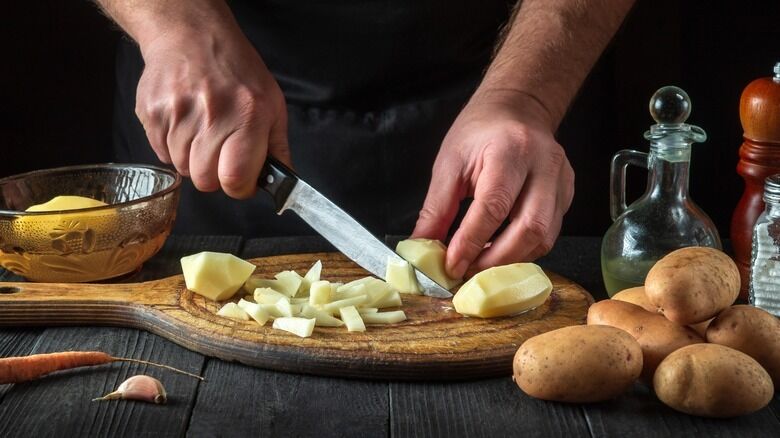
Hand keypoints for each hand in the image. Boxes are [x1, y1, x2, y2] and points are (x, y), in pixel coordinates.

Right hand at [135, 25, 288, 198]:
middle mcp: (212, 115)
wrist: (191, 34)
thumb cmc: (237, 71)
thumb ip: (278, 148)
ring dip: (193, 159)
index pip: (235, 178)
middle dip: (215, 174)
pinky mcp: (152, 113)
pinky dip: (173, 147)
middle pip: (205, 181)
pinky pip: (161, 154)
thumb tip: (283, 184)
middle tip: (221, 152)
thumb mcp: (272, 105)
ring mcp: (177, 114)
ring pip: (182, 168)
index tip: (241, 180)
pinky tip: (185, 123)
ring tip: (202, 130)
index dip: (239, 187)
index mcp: (247, 116)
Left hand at [412, 89, 574, 278]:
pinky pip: (550, 234)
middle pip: (529, 228)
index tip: (451, 264)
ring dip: (511, 260)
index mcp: (510, 150)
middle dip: (496, 259)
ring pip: (544, 237)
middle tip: (467, 272)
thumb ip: (436, 208)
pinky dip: (524, 251)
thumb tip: (423, 247)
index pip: (493, 206)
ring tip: (480, 265)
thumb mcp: (449, 162)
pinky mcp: (567, 194)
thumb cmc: (480, 131)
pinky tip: (500, 252)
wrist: (518, 108)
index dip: (471, 241)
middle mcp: (544, 165)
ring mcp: (562, 181)